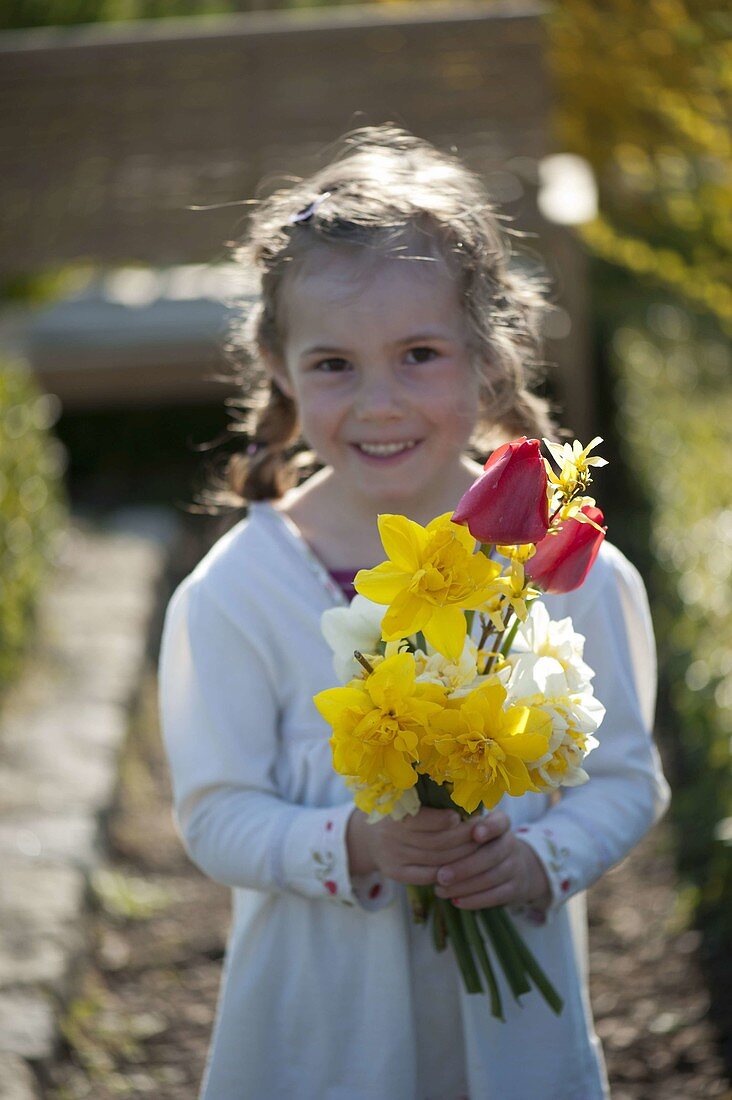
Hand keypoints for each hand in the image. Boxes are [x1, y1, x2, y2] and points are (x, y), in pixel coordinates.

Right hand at [347, 806, 478, 884]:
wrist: (366, 836)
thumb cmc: (397, 812)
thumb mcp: (404, 799)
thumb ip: (428, 798)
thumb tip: (464, 797)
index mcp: (394, 812)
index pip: (423, 820)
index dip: (445, 820)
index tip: (462, 816)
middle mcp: (391, 836)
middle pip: (435, 842)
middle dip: (463, 838)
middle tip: (481, 832)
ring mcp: (393, 857)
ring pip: (436, 860)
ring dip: (461, 855)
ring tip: (477, 846)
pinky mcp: (396, 873)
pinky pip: (428, 876)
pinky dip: (447, 870)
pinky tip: (461, 862)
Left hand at [433, 811, 550, 910]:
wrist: (516, 867)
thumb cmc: (483, 845)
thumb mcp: (476, 831)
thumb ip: (459, 830)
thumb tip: (428, 834)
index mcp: (501, 825)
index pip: (500, 822)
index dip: (489, 828)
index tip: (475, 834)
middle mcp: (511, 843)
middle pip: (491, 854)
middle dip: (464, 867)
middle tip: (440, 876)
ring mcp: (516, 866)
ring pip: (492, 877)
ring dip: (464, 886)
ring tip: (440, 890)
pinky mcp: (516, 888)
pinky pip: (496, 896)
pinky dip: (475, 900)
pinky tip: (455, 901)